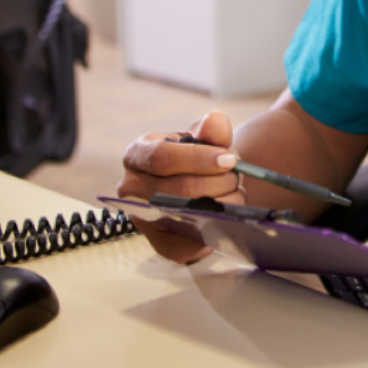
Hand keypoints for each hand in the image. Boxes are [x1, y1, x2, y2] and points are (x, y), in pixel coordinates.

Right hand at [118, 111, 243, 263]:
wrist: (200, 180)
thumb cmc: (199, 156)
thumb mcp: (205, 138)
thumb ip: (212, 130)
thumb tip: (216, 120)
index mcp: (138, 154)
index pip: (161, 158)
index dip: (198, 159)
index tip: (228, 160)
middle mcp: (132, 186)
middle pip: (177, 190)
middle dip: (217, 183)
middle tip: (235, 178)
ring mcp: (142, 216)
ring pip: (184, 215)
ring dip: (219, 205)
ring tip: (234, 194)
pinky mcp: (157, 241)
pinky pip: (182, 246)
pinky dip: (208, 235)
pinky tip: (224, 221)